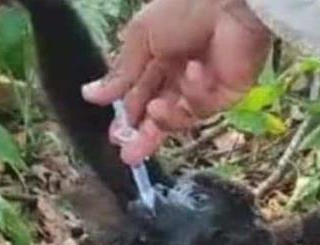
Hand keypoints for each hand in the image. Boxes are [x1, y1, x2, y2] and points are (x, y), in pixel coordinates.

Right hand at [82, 0, 270, 164]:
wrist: (230, 2)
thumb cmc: (182, 9)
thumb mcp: (141, 38)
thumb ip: (120, 73)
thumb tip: (89, 95)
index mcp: (158, 56)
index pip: (140, 94)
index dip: (127, 116)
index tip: (115, 136)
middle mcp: (180, 73)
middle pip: (159, 113)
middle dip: (144, 135)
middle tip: (129, 155)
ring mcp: (205, 86)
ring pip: (180, 118)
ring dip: (165, 118)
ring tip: (155, 110)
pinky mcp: (228, 94)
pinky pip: (203, 107)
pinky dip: (195, 92)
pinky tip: (194, 70)